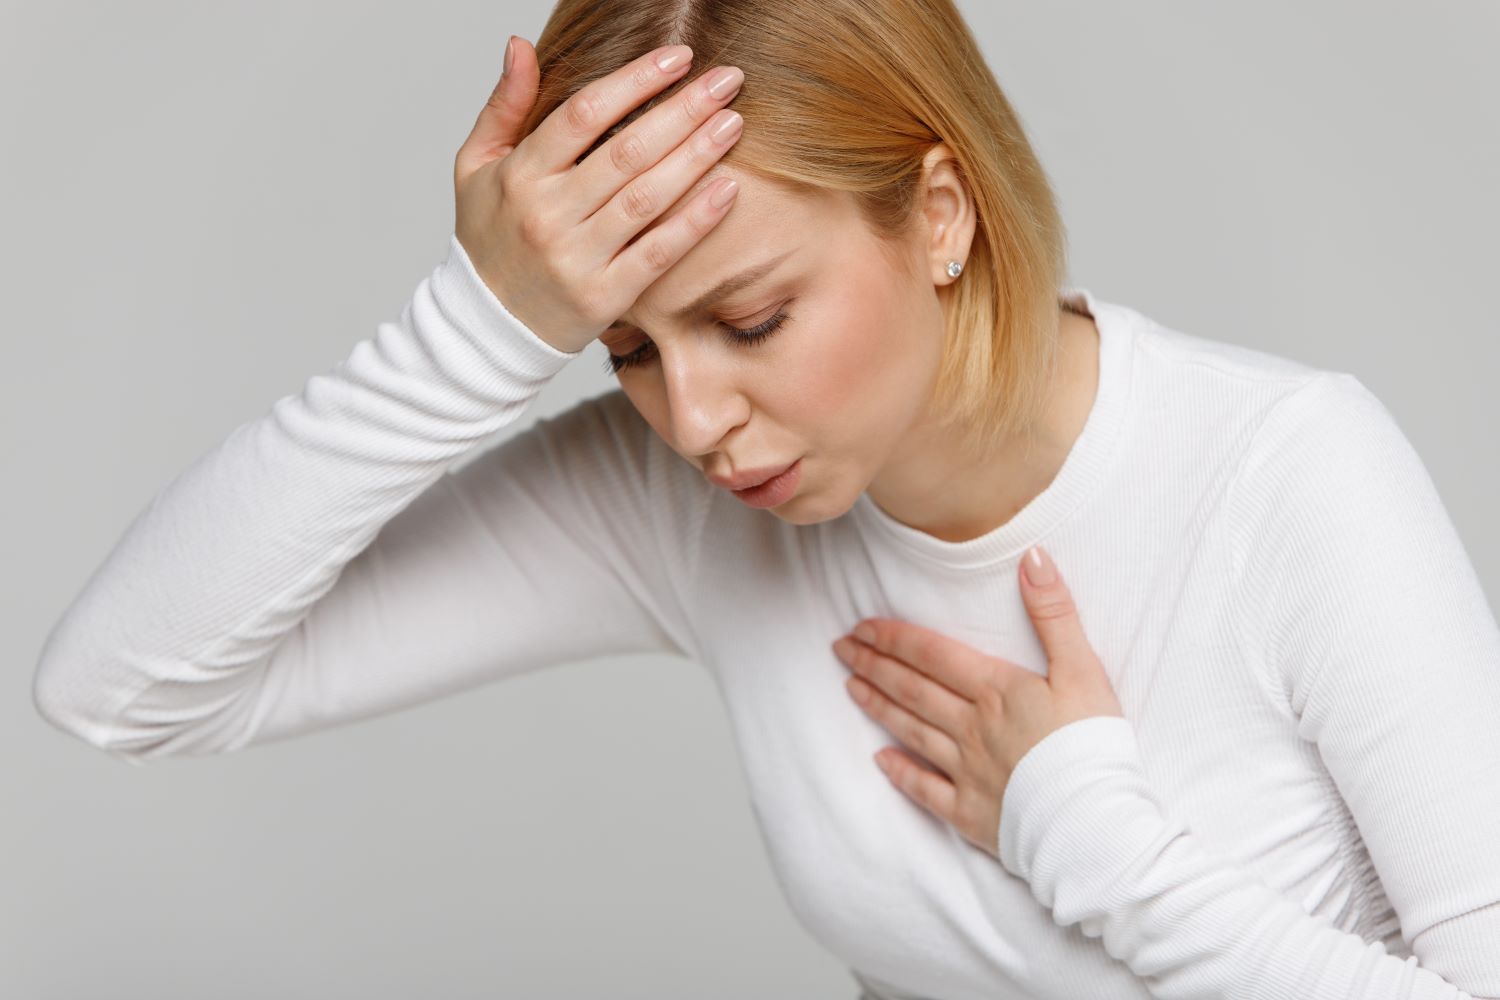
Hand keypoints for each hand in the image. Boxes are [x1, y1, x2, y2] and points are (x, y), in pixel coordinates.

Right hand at [451, 36, 745, 353]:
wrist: (487, 324)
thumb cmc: (489, 235)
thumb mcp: (477, 165)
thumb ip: (504, 105)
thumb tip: (521, 44)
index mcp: (520, 174)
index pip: (584, 114)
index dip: (635, 81)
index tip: (679, 57)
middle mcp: (547, 214)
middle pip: (626, 152)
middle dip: (683, 110)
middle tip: (727, 81)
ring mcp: (576, 258)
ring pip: (647, 198)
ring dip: (696, 158)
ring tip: (732, 124)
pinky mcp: (603, 296)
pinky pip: (657, 252)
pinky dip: (695, 221)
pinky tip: (728, 189)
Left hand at [830, 544, 1124, 859]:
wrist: (1095, 823)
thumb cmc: (1094, 745)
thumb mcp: (1083, 670)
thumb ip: (1055, 613)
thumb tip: (1033, 558)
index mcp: (997, 691)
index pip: (932, 655)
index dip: (895, 638)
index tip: (862, 627)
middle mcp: (972, 728)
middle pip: (913, 690)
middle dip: (874, 665)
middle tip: (840, 649)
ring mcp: (968, 772)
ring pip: (912, 732)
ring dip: (879, 707)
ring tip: (851, 687)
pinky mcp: (972, 813)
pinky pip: (927, 790)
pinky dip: (902, 773)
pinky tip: (880, 761)